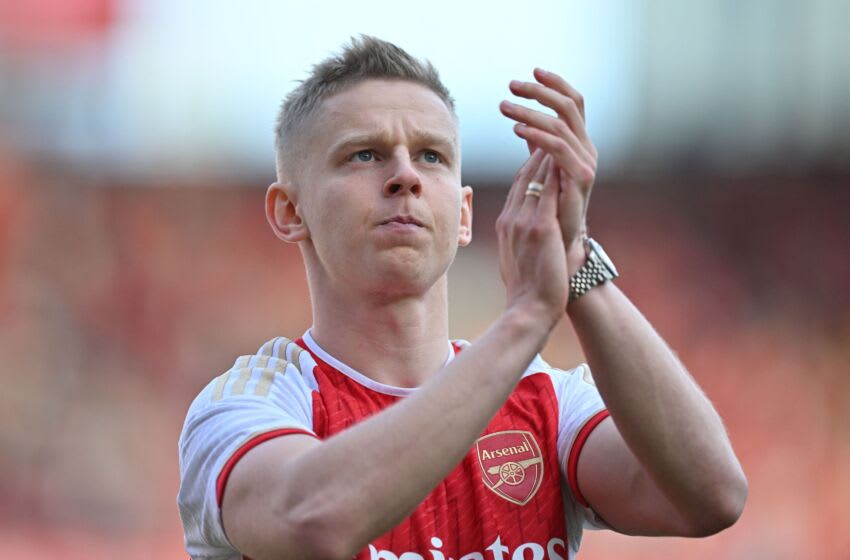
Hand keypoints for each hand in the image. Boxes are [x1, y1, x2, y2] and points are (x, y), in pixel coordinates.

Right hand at [496, 149, 568, 327]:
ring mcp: (523, 223)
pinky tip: (566, 157)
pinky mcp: (539, 229)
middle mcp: (511, 219)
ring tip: (559, 135)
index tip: (542, 152)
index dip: (530, 167)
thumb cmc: (527, 294)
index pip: (517, 188)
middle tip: (551, 131)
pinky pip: (548, 191)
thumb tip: (527, 239)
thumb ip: (521, 242)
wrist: (528, 311)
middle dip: (537, 153)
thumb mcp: (518, 261)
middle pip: (523, 177)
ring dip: (547, 155)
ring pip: (534, 179)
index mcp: (506, 227)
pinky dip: (556, 172)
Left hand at [499, 69, 596, 267]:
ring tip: (505, 106)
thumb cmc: (546, 219)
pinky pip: (559, 149)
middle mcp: (586, 152)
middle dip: (541, 92)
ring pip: (561, 125)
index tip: (531, 73)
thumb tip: (522, 128)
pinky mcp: (580, 180)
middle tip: (513, 85)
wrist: (558, 254)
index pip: (571, 105)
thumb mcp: (539, 179)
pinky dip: (538, 136)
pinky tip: (518, 130)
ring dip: (531, 112)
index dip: (554, 87)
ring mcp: (585, 165)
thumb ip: (535, 154)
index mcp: (577, 148)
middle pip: (570, 107)